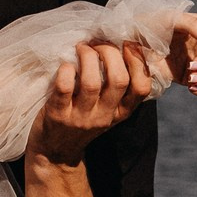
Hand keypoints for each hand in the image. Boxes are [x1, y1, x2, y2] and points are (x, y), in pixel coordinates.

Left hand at [27, 39, 152, 162]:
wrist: (54, 152)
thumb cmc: (82, 120)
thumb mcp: (107, 110)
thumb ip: (116, 87)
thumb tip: (122, 44)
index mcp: (121, 112)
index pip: (142, 88)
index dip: (138, 62)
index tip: (127, 44)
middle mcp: (104, 116)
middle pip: (119, 80)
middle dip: (110, 53)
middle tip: (98, 44)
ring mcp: (81, 117)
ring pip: (91, 82)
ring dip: (87, 57)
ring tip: (81, 48)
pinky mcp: (58, 116)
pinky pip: (64, 88)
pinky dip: (66, 70)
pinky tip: (65, 65)